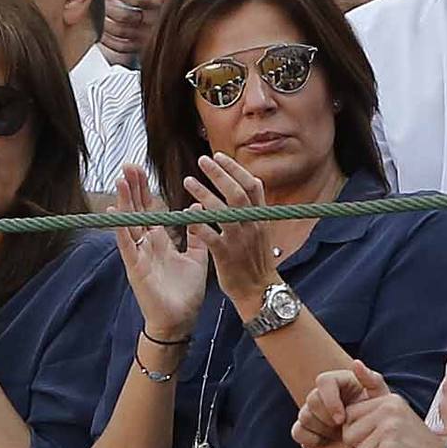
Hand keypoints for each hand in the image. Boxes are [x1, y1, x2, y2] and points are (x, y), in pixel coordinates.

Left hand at [101, 0, 167, 57]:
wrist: (175, 21)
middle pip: (124, 16)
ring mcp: (146, 37)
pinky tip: (100, 28)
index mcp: (159, 2)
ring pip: (119, 32)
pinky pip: (119, 47)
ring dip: (103, 21)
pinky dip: (107, 39)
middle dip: (107, 6)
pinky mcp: (139, 49)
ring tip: (95, 11)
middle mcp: (154, 21)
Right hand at [112, 165, 207, 338]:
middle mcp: (147, 246)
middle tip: (128, 165)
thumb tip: (197, 209)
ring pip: (129, 223)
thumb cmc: (185, 294)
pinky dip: (121, 228)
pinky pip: (127, 245)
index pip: (150, 210)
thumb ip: (196, 235)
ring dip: (125, 202)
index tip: (140, 170)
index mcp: (160, 242)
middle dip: (133, 188)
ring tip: (120, 180)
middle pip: (137, 211)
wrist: (180, 322)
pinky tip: (115, 212)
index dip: (145, 190)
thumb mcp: (196, 258)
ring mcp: (139, 256)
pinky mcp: (136, 269)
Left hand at [183, 153, 281, 309]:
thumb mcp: (259, 232)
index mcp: (260, 218)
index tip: (220, 156)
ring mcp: (240, 240)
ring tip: (188, 181)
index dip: (236, 169)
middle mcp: (251, 226)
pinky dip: (198, 224)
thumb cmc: (256, 262)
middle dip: (219, 173)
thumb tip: (241, 188)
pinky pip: (211, 236)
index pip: (252, 185)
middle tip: (202, 160)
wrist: (259, 291)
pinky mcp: (227, 255)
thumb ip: (251, 211)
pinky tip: (186, 215)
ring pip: (223, 211)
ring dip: (204, 193)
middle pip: (237, 192)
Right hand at [293, 361, 390, 447]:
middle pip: (312, 399)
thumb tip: (356, 363)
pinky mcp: (307, 431)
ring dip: (321, 429)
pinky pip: (297, 431)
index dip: (329, 399)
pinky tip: (325, 443)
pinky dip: (310, 438)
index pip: (323, 381)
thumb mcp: (383, 401)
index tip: (341, 419)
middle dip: (326, 417)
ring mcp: (314, 414)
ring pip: (304, 415)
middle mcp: (325, 396)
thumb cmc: (382, 424)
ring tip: (338, 436)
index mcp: (340, 384)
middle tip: (341, 430)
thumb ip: (372, 380)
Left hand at [340, 370, 446, 447]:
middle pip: (348, 436)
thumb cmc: (416, 445)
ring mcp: (390, 429)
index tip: (385, 438)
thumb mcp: (396, 415)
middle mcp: (388, 410)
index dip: (361, 434)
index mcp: (388, 401)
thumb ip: (374, 391)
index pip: (348, 418)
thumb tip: (354, 363)